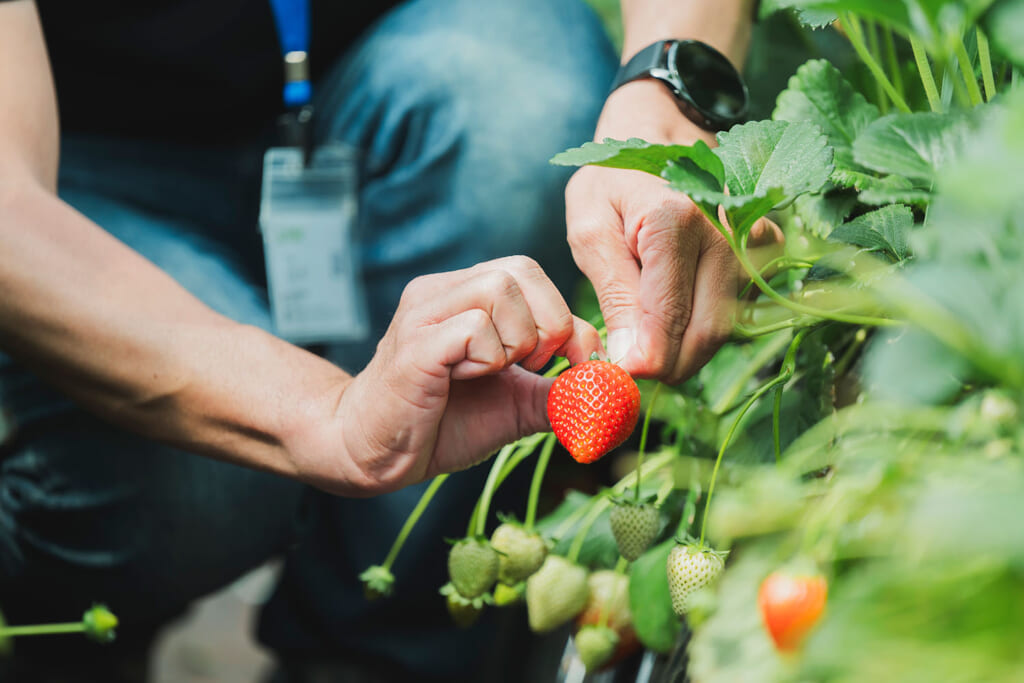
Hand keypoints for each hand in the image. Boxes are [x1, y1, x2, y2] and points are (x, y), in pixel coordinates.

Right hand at [297, 257, 601, 495]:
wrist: (374, 453)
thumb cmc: (442, 423)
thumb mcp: (515, 405)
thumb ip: (559, 392)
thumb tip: (609, 393)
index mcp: (465, 295)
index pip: (532, 273)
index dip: (566, 317)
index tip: (571, 363)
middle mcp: (442, 291)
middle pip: (521, 269)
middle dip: (548, 324)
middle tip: (531, 367)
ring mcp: (424, 313)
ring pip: (500, 290)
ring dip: (516, 341)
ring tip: (489, 374)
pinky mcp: (414, 345)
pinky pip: (473, 328)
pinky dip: (487, 358)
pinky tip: (463, 381)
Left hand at [566, 82, 781, 383]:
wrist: (662, 135)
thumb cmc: (615, 181)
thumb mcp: (589, 229)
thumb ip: (613, 295)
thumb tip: (633, 361)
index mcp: (675, 220)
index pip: (668, 319)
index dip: (644, 361)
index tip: (619, 375)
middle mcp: (728, 233)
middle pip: (705, 334)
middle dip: (666, 365)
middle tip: (630, 364)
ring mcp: (755, 242)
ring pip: (725, 330)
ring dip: (685, 348)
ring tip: (646, 330)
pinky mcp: (767, 251)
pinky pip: (738, 311)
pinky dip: (704, 324)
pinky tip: (676, 308)